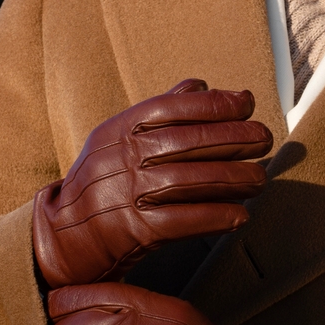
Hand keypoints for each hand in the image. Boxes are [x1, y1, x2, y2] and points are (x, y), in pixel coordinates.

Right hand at [32, 79, 272, 287]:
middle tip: (265, 138)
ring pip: (188, 181)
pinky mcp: (133, 232)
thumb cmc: (99, 186)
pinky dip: (214, 217)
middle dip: (232, 139)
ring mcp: (126, 195)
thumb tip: (200, 85)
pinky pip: (182, 221)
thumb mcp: (117, 141)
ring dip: (231, 179)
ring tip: (260, 179)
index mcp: (117, 131)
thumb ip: (158, 114)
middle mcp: (121, 159)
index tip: (246, 103)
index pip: (170, 109)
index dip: (212, 104)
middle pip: (186, 144)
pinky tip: (240, 216)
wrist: (60, 238)